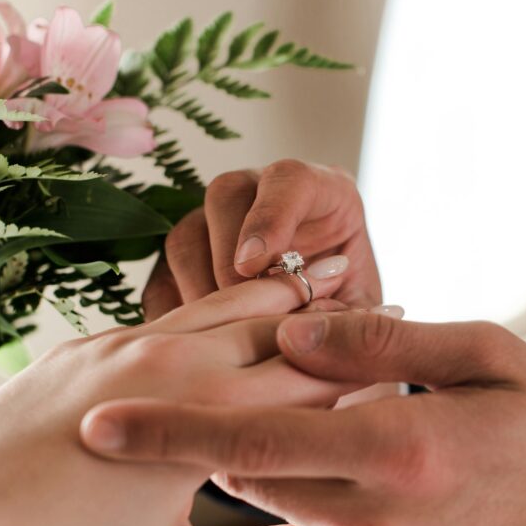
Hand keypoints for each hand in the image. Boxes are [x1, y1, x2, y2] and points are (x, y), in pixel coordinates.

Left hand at [0, 265, 354, 525]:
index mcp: (207, 416)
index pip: (312, 383)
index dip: (364, 375)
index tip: (401, 367)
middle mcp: (175, 362)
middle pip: (281, 323)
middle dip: (335, 325)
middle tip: (383, 316)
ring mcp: (128, 343)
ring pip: (230, 301)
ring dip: (284, 302)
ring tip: (323, 296)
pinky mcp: (93, 341)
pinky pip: (178, 313)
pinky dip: (225, 313)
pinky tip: (239, 324)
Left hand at [80, 312, 525, 525]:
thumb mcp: (489, 355)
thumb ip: (383, 343)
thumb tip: (293, 331)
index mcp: (404, 450)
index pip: (255, 435)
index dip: (168, 427)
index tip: (103, 419)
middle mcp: (381, 521)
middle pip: (255, 472)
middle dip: (232, 429)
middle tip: (247, 389)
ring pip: (285, 505)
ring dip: (286, 462)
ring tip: (347, 427)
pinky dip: (323, 497)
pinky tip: (380, 473)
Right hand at [144, 161, 381, 319]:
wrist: (326, 319)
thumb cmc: (350, 307)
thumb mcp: (363, 310)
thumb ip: (347, 314)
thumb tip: (307, 326)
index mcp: (322, 191)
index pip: (289, 179)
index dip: (269, 216)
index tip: (254, 265)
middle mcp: (263, 192)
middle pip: (226, 196)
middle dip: (228, 263)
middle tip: (240, 316)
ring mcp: (217, 219)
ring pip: (186, 236)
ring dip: (199, 291)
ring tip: (222, 338)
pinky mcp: (186, 258)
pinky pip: (162, 277)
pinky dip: (176, 312)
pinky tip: (197, 345)